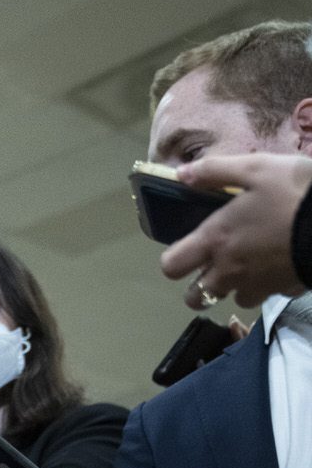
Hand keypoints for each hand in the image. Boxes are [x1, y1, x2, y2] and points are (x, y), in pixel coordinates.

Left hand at [160, 153, 311, 306]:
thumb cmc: (295, 192)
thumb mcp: (255, 168)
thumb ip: (214, 171)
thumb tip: (181, 174)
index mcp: (216, 241)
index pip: (171, 267)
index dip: (174, 261)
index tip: (187, 250)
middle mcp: (230, 271)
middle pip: (196, 297)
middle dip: (199, 288)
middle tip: (212, 269)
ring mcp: (259, 285)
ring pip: (234, 300)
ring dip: (236, 288)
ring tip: (249, 266)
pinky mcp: (286, 290)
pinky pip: (270, 295)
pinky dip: (270, 285)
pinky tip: (280, 265)